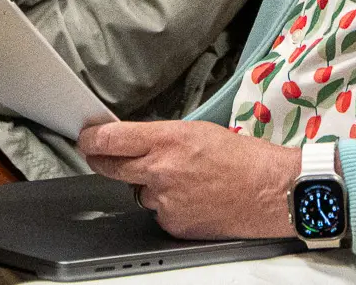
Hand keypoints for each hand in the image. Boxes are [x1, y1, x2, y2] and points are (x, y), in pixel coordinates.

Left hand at [80, 120, 299, 239]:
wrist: (269, 192)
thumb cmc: (242, 158)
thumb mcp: (197, 131)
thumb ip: (160, 137)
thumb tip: (132, 141)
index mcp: (167, 139)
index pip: (110, 140)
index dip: (91, 139)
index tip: (85, 138)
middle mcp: (160, 170)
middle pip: (109, 167)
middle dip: (102, 161)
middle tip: (102, 156)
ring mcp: (164, 201)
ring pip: (138, 191)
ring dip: (149, 185)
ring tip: (184, 181)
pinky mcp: (172, 225)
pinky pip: (157, 213)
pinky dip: (169, 206)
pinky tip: (192, 199)